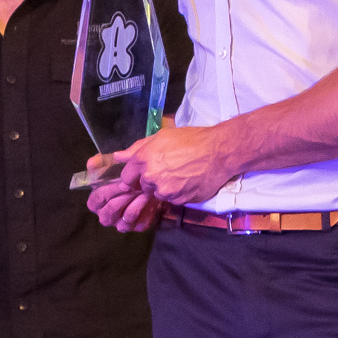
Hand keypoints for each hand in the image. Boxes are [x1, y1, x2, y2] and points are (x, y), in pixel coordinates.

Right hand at [83, 159, 164, 232]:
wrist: (150, 186)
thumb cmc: (128, 176)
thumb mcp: (115, 165)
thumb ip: (101, 163)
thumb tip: (91, 162)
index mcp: (96, 202)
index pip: (96, 199)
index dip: (109, 191)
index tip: (123, 182)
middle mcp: (106, 215)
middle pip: (110, 210)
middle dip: (124, 197)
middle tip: (135, 186)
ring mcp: (121, 224)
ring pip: (126, 217)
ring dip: (137, 203)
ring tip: (145, 191)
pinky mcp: (137, 227)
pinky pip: (140, 222)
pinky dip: (146, 209)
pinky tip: (150, 199)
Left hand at [100, 124, 236, 213]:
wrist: (219, 152)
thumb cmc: (191, 140)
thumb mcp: (162, 137)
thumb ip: (137, 148)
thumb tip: (118, 156)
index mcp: (143, 159)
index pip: (126, 177)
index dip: (134, 175)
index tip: (143, 173)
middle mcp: (150, 177)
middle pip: (142, 186)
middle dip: (151, 180)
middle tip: (168, 170)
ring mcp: (165, 191)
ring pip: (158, 194)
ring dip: (165, 187)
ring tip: (180, 174)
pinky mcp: (179, 200)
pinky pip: (173, 200)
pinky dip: (178, 193)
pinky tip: (188, 181)